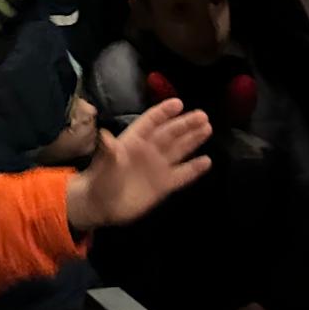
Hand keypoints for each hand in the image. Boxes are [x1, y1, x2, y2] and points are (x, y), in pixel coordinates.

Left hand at [65, 99, 210, 232]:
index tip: (178, 103)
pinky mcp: (163, 185)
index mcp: (134, 140)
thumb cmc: (101, 179)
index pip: (151, 121)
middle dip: (185, 124)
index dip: (164, 112)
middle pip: (170, 133)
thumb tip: (105, 136)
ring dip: (192, 139)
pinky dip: (194, 168)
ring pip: (179, 150)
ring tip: (207, 128)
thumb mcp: (105, 163)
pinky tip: (206, 161)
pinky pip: (182, 174)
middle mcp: (148, 150)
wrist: (102, 206)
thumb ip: (109, 150)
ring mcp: (157, 167)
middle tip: (203, 115)